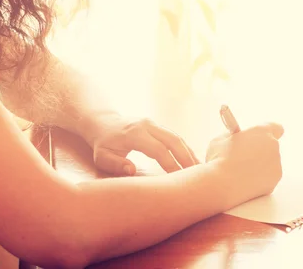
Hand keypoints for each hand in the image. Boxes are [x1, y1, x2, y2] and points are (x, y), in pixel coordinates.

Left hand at [84, 114, 199, 175]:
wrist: (103, 123)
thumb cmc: (103, 144)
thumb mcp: (102, 157)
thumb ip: (115, 164)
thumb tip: (132, 170)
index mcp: (135, 133)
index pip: (158, 149)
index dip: (171, 164)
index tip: (179, 179)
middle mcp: (147, 125)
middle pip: (173, 140)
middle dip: (187, 158)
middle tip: (199, 175)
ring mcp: (154, 124)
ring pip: (177, 137)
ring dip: (189, 153)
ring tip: (200, 170)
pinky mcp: (158, 126)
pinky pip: (175, 137)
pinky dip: (185, 149)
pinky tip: (192, 162)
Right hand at [206, 122, 283, 199]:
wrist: (221, 185)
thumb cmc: (218, 160)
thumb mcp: (221, 140)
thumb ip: (233, 137)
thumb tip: (236, 139)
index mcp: (262, 132)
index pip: (276, 128)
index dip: (267, 132)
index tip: (259, 137)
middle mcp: (273, 147)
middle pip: (271, 147)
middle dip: (260, 151)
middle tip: (244, 156)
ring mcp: (276, 167)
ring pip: (269, 165)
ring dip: (259, 167)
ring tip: (240, 173)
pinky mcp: (273, 183)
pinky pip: (266, 180)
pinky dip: (258, 181)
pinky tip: (243, 183)